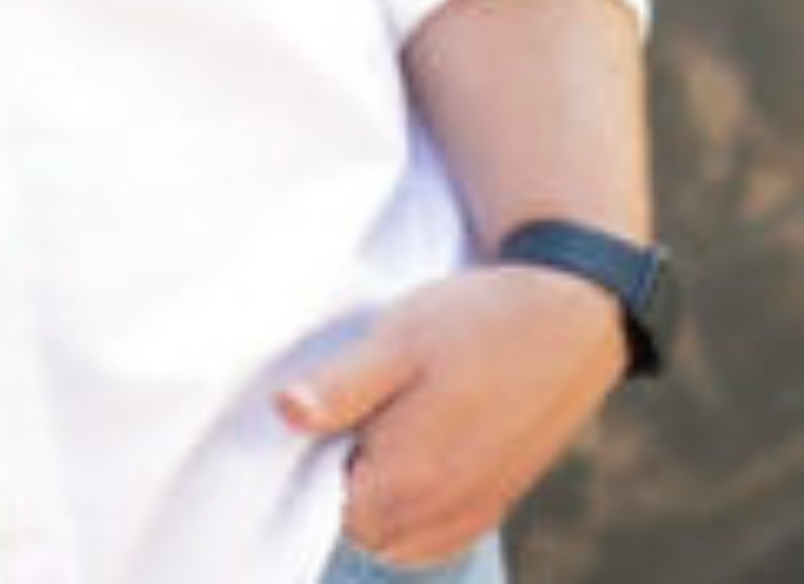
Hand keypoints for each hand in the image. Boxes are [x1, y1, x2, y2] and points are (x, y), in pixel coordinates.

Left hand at [275, 265, 627, 565]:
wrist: (568, 315)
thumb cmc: (476, 321)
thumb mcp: (394, 340)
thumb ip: (338, 388)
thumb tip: (285, 415)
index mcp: (410, 476)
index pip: (329, 511)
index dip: (316, 465)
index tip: (329, 413)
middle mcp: (444, 511)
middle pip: (363, 529)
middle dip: (346, 485)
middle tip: (360, 412)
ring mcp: (476, 511)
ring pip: (400, 538)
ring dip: (382, 499)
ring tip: (390, 425)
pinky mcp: (498, 502)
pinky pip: (437, 536)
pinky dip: (416, 512)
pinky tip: (417, 454)